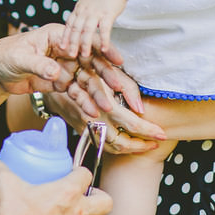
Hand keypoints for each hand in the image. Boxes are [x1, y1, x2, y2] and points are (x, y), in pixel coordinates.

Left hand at [0, 24, 137, 116]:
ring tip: (107, 109)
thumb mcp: (19, 59)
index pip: (84, 41)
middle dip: (105, 76)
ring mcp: (64, 67)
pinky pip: (76, 93)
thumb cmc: (2, 57)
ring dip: (96, 94)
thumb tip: (57, 73)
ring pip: (86, 80)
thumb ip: (39, 65)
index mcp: (57, 36)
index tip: (118, 60)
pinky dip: (84, 103)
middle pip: (90, 62)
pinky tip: (92, 113)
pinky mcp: (60, 83)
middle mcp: (65, 50)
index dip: (103, 49)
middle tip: (119, 89)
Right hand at [39, 63, 165, 153]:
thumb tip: (141, 108)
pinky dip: (117, 146)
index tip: (163, 133)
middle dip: (142, 145)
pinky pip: (102, 144)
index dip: (149, 131)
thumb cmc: (83, 66)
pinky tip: (127, 140)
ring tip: (147, 143)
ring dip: (131, 148)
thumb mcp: (107, 70)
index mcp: (104, 105)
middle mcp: (95, 120)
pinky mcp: (81, 129)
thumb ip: (128, 87)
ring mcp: (86, 127)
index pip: (132, 125)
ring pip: (111, 147)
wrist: (51, 75)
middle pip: (123, 143)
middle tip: (158, 140)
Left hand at [62, 0, 127, 58]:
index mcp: (79, 8)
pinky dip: (104, 39)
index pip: (69, 24)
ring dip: (85, 43)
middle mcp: (85, 10)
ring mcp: (96, 12)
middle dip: (72, 43)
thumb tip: (74, 28)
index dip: (65, 36)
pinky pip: (105, 29)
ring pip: (87, 30)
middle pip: (76, 28)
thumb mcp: (86, 3)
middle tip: (71, 55)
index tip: (62, 47)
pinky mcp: (108, 14)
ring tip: (85, 55)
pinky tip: (104, 49)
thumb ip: (80, 14)